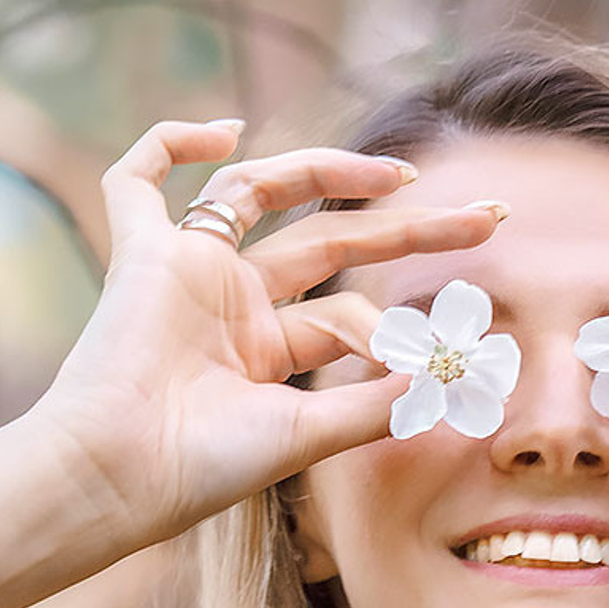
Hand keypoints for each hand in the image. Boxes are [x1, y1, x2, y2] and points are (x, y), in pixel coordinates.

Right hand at [30, 119, 498, 547]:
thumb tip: (447, 376)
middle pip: (332, 240)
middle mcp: (234, 302)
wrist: (119, 477)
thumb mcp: (307, 434)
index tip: (436, 353)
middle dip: (411, 228)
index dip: (394, 329)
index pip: (348, 313)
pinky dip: (169, 143)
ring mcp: (189, 273)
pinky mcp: (141, 255)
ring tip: (402, 174)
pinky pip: (138, 180)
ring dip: (330, 169)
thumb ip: (373, 403)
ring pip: (259, 191)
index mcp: (269, 349)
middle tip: (489, 216)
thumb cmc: (203, 468)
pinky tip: (226, 130)